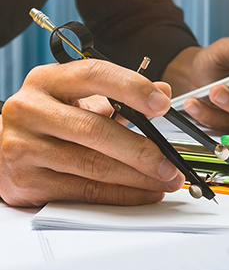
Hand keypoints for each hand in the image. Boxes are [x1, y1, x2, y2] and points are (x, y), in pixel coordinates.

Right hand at [0, 60, 183, 206]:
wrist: (1, 148)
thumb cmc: (49, 119)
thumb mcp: (78, 97)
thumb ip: (119, 94)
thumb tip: (163, 90)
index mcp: (47, 81)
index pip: (93, 75)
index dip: (131, 88)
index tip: (162, 103)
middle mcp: (30, 110)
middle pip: (95, 130)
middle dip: (141, 149)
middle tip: (170, 160)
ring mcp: (24, 147)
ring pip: (93, 166)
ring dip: (138, 177)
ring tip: (166, 179)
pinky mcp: (27, 182)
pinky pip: (85, 191)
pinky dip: (122, 194)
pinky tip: (145, 191)